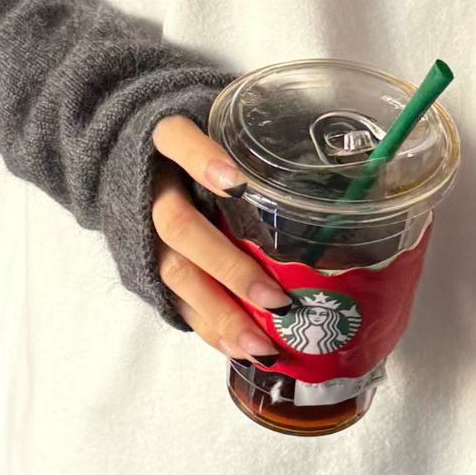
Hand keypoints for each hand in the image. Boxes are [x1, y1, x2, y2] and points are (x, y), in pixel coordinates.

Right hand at [149, 115, 294, 361]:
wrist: (128, 157)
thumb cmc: (194, 144)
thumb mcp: (215, 125)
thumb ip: (258, 140)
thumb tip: (347, 162)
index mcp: (163, 139)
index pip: (176, 139)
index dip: (203, 161)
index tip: (238, 186)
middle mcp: (149, 187)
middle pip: (178, 226)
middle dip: (228, 266)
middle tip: (276, 299)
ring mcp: (139, 230)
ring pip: (174, 273)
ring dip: (220, 312)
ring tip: (261, 343)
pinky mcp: (142, 265)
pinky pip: (174, 300)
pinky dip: (209, 327)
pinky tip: (242, 348)